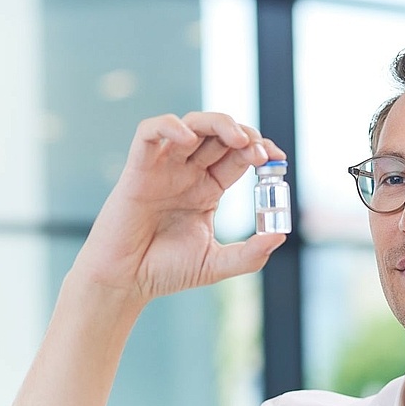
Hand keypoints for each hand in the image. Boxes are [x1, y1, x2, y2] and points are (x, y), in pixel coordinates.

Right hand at [65, 112, 283, 305]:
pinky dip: (169, 127)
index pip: (238, 156)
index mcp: (207, 189)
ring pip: (191, 124)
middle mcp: (187, 173)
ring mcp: (163, 168)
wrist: (125, 282)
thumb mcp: (215, 264)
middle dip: (244, 134)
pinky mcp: (137, 169)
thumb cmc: (163, 272)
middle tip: (260, 151)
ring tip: (236, 138)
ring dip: (217, 123)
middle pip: (219, 134)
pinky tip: (187, 140)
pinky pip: (149, 133)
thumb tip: (279, 235)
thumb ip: (249, 254)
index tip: (276, 158)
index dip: (258, 150)